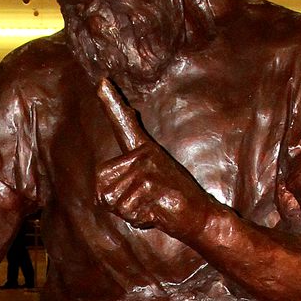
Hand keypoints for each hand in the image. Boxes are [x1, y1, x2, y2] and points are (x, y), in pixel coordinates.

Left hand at [94, 76, 215, 244]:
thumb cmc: (165, 206)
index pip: (123, 124)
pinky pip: (127, 208)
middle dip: (116, 205)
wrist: (199, 216)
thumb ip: (120, 187)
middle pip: (102, 186)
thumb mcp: (140, 193)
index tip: (101, 82)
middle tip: (143, 203)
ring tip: (151, 206)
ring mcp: (148, 165)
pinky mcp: (151, 181)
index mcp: (142, 150)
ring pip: (114, 199)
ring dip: (130, 212)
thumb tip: (103, 194)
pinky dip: (139, 218)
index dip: (112, 104)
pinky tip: (157, 211)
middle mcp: (144, 153)